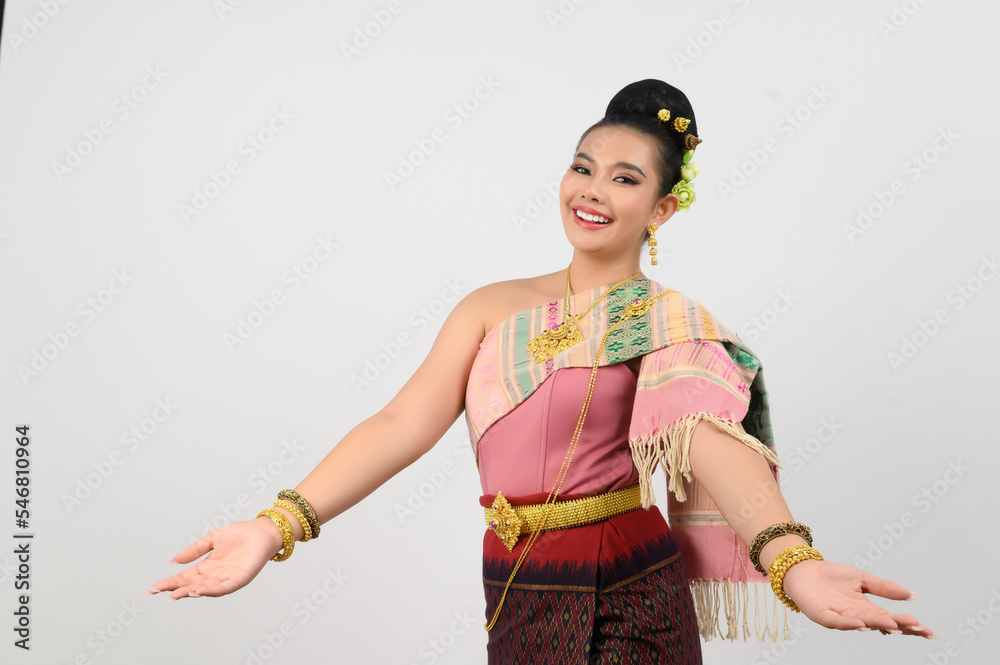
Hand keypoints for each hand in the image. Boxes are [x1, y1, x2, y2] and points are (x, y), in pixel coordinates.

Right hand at [147, 518, 282, 600]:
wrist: (262, 530)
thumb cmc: (239, 534)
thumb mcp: (212, 540)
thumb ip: (194, 550)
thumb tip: (173, 561)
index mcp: (207, 567)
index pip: (184, 577)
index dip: (169, 582)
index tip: (153, 588)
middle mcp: (215, 575)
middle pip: (191, 585)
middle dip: (176, 589)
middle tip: (160, 591)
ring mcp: (227, 578)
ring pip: (206, 589)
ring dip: (192, 592)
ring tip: (178, 593)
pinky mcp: (240, 578)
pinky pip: (224, 587)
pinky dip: (211, 590)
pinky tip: (199, 590)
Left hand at [779, 559, 934, 637]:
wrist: (802, 569)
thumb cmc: (830, 576)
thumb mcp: (862, 578)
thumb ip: (884, 588)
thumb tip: (911, 596)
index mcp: (866, 609)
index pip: (891, 618)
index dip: (908, 624)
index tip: (928, 630)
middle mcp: (855, 616)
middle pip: (880, 623)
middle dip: (899, 626)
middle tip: (918, 628)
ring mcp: (838, 616)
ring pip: (862, 622)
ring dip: (877, 624)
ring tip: (894, 624)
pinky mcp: (822, 614)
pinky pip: (836, 621)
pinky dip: (849, 624)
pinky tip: (861, 624)